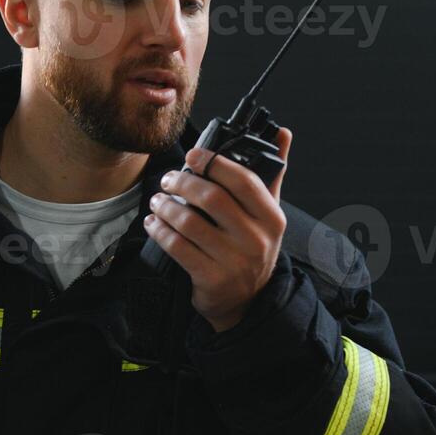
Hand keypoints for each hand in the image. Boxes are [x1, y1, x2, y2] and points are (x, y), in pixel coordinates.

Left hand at [144, 128, 292, 332]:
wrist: (248, 301)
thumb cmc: (254, 248)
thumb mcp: (269, 215)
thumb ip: (272, 174)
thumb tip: (282, 133)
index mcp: (272, 218)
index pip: (243, 180)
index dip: (214, 162)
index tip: (193, 155)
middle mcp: (256, 239)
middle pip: (212, 198)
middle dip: (182, 183)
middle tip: (168, 179)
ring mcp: (234, 261)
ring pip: (189, 222)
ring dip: (166, 207)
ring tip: (157, 201)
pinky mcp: (211, 278)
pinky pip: (177, 247)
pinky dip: (160, 231)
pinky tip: (153, 223)